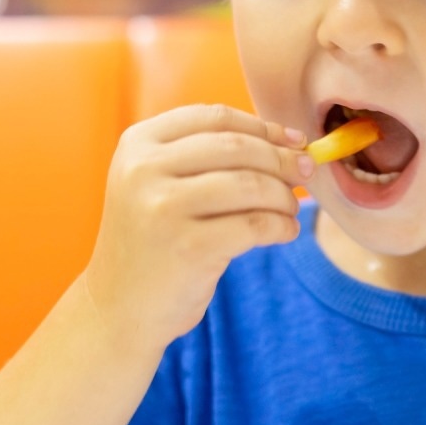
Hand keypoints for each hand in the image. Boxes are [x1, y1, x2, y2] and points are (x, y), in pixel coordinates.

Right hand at [82, 103, 313, 357]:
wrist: (120, 306)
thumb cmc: (156, 241)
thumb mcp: (163, 185)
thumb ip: (213, 158)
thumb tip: (291, 142)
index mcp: (138, 143)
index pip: (215, 117)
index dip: (263, 127)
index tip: (293, 140)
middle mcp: (144, 169)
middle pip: (237, 147)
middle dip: (282, 159)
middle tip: (306, 173)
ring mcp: (162, 207)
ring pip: (251, 185)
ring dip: (284, 196)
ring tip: (290, 209)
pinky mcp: (188, 247)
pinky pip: (256, 224)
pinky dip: (281, 226)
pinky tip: (285, 232)